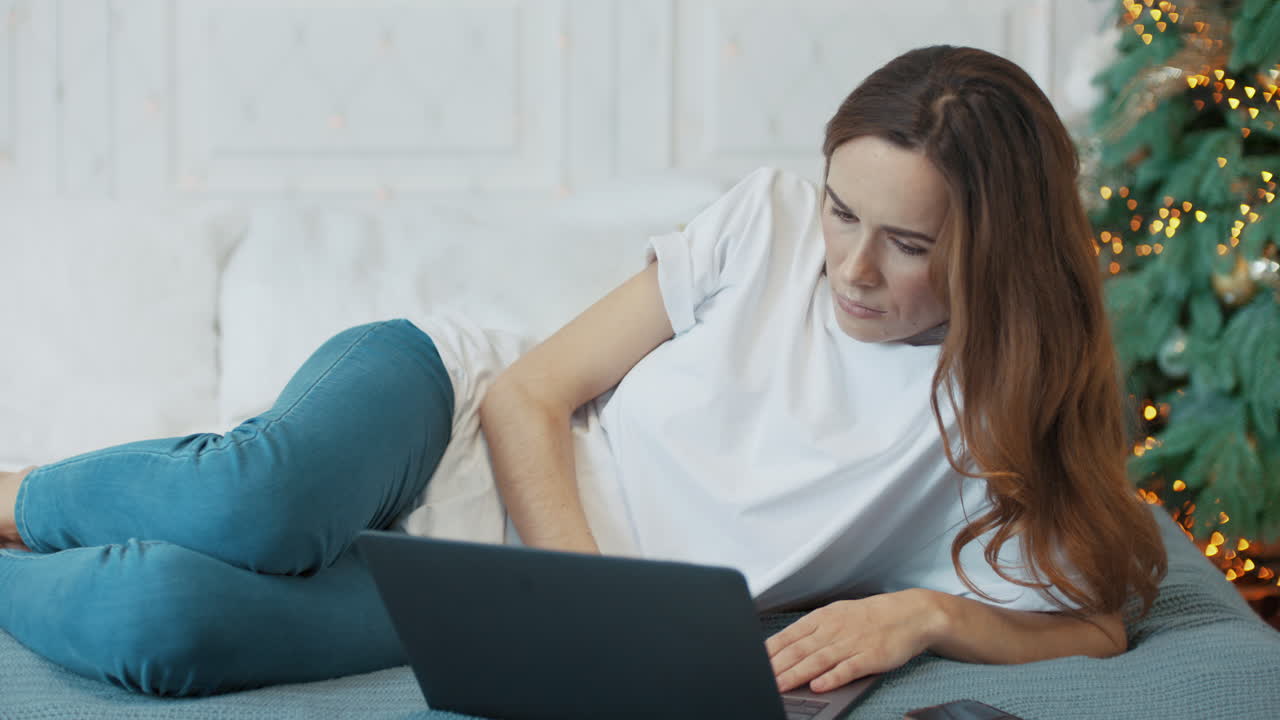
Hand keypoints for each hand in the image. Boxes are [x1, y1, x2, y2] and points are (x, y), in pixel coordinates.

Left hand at [765, 590, 938, 693]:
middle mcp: (834, 629)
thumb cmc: (869, 617)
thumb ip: (812, 630)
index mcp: (823, 618)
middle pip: (799, 650)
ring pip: (818, 660)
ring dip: (796, 674)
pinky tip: (818, 686)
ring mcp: (852, 643)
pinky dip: (832, 677)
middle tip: (758, 679)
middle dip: (776, 666)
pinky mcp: (870, 657)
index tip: (752, 662)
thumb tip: (784, 646)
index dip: (769, 651)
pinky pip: (848, 668)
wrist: (910, 614)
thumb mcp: (837, 615)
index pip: (788, 635)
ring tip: (779, 686)